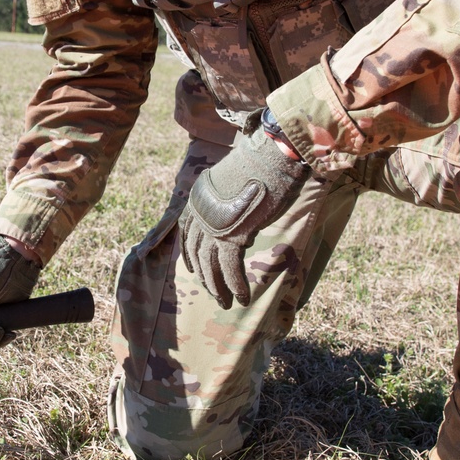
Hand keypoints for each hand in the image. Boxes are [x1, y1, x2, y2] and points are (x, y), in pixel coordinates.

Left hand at [179, 120, 311, 308]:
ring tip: (227, 303)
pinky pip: (230, 268)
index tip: (192, 268)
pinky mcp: (232, 235)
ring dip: (219, 287)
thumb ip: (228, 200)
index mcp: (197, 197)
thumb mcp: (234, 180)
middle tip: (214, 293)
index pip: (187, 232)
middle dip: (205, 276)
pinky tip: (243, 297)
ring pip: (210, 265)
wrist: (273, 156)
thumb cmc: (262, 164)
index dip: (189, 254)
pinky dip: (236, 285)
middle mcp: (200, 212)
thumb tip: (238, 220)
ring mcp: (213, 225)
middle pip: (197, 253)